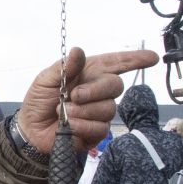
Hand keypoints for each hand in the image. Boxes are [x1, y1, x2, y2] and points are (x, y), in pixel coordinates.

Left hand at [18, 48, 159, 153]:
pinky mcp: (97, 132)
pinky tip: (69, 126)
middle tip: (74, 96)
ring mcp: (99, 112)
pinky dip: (82, 126)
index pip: (117, 63)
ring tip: (64, 112)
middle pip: (116, 85)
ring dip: (83, 111)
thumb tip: (79, 51)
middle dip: (95, 90)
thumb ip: (64, 67)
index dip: (135, 60)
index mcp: (88, 73)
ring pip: (108, 108)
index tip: (152, 57)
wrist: (30, 130)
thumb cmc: (39, 101)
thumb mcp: (45, 79)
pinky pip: (100, 127)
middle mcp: (98, 91)